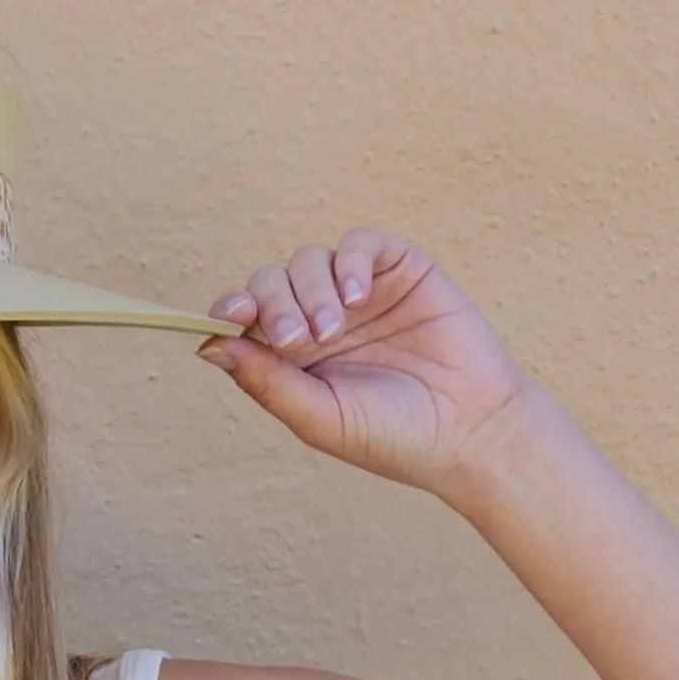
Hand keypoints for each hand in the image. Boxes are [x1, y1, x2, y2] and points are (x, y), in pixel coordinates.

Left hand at [196, 229, 533, 497]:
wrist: (471, 431)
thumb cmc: (392, 436)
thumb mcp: (318, 416)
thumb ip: (264, 381)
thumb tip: (208, 345)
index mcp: (291, 359)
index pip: (245, 320)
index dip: (231, 310)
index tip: (233, 318)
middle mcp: (319, 320)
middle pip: (270, 283)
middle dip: (273, 304)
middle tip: (297, 339)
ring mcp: (359, 294)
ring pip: (309, 261)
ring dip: (310, 290)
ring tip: (334, 329)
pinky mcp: (400, 270)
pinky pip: (360, 243)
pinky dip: (350, 262)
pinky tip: (357, 297)